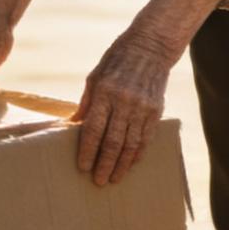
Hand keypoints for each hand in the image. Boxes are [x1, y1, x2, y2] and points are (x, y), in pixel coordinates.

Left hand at [73, 29, 173, 186]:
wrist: (150, 47)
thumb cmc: (116, 61)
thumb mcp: (95, 77)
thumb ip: (87, 104)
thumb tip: (72, 127)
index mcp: (104, 92)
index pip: (94, 129)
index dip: (88, 151)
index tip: (83, 167)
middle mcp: (124, 102)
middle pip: (113, 142)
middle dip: (104, 164)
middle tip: (98, 181)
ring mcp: (142, 107)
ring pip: (131, 144)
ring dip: (121, 165)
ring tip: (114, 179)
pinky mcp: (156, 111)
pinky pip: (146, 138)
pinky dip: (138, 154)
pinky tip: (130, 165)